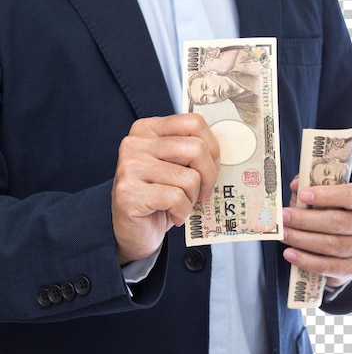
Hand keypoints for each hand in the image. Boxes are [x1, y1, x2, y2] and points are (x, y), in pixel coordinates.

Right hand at [111, 114, 219, 264]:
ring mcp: (130, 167)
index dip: (212, 147)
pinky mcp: (129, 193)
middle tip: (203, 193)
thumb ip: (191, 152)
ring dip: (192, 198)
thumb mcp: (176, 167)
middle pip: (196, 149)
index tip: (213, 166)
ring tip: (180, 205)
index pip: (193, 122)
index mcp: (147, 129)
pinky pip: (176, 198)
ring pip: (189, 177)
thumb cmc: (160, 197)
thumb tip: (221, 155)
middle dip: (209, 176)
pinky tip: (172, 215)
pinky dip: (182, 211)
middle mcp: (135, 143)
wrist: (132, 231)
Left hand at [281, 177, 351, 287]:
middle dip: (305, 219)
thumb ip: (310, 188)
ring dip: (302, 239)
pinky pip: (327, 266)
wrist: (342, 244)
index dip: (326, 195)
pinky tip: (290, 253)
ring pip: (331, 244)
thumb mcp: (322, 197)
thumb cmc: (330, 212)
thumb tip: (296, 184)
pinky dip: (306, 260)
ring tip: (282, 234)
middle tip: (283, 217)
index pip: (350, 195)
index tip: (303, 194)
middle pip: (337, 221)